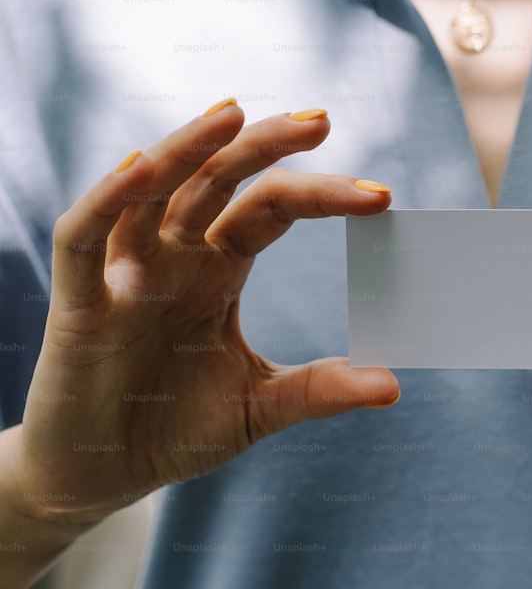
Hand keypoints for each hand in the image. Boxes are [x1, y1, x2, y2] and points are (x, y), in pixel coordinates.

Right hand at [14, 101, 398, 523]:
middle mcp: (175, 258)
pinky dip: (108, 202)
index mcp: (220, 271)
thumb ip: (320, 390)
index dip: (321, 195)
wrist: (104, 474)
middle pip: (220, 181)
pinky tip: (140, 169)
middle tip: (322, 121)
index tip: (381, 196)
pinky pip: (84, 239)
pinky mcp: (80, 304)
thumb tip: (394, 386)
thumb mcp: (259, 407)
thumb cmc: (176, 429)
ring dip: (188, 148)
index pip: (272, 210)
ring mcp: (127, 274)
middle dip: (266, 147)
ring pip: (152, 190)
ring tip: (234, 114)